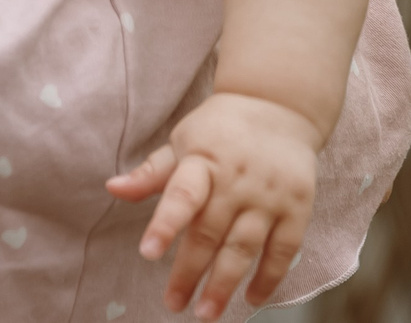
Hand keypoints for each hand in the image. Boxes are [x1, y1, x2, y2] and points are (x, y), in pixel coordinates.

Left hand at [107, 90, 321, 318]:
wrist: (278, 107)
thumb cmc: (219, 130)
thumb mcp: (181, 141)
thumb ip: (151, 173)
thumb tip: (112, 188)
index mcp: (203, 160)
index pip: (182, 195)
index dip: (165, 225)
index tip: (148, 254)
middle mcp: (237, 180)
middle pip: (210, 232)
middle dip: (190, 272)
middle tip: (173, 304)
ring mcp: (269, 196)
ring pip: (245, 248)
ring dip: (225, 284)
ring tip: (205, 312)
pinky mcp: (298, 208)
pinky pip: (284, 251)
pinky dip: (269, 278)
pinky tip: (252, 299)